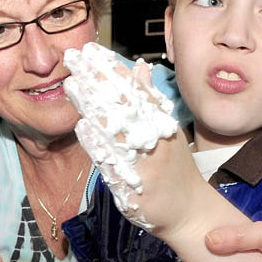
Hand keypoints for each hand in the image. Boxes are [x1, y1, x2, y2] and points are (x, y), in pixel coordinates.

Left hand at [63, 43, 186, 230]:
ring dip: (92, 107)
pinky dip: (98, 145)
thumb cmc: (174, 167)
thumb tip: (140, 67)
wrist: (189, 211)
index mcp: (161, 124)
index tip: (91, 50)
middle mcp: (154, 141)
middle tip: (74, 58)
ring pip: (116, 131)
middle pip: (123, 105)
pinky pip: (113, 163)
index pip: (134, 91)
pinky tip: (83, 128)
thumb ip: (150, 99)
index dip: (112, 69)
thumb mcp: (167, 129)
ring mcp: (144, 164)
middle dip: (96, 80)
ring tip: (72, 86)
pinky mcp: (133, 188)